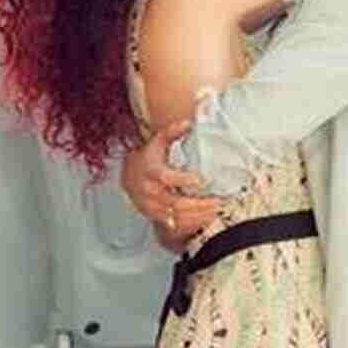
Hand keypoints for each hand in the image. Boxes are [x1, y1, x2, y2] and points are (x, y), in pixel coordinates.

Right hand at [121, 119, 223, 247]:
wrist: (130, 178)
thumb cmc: (149, 159)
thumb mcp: (158, 141)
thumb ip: (173, 131)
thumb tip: (189, 122)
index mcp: (151, 172)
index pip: (166, 177)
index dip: (182, 179)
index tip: (200, 180)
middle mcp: (150, 192)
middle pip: (176, 202)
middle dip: (199, 204)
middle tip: (217, 201)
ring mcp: (152, 207)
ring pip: (177, 216)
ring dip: (198, 216)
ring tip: (216, 211)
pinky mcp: (156, 217)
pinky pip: (175, 225)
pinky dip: (192, 224)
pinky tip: (206, 219)